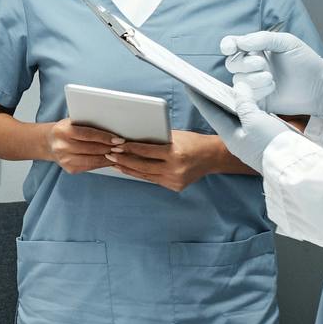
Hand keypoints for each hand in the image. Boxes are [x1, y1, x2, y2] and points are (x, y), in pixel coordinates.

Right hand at [44, 118, 125, 174]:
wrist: (48, 142)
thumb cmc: (65, 129)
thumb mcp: (72, 121)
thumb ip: (87, 123)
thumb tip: (112, 126)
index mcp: (63, 131)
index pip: (88, 135)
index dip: (105, 137)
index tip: (118, 139)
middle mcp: (62, 146)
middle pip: (92, 149)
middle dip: (110, 148)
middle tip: (123, 147)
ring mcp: (65, 160)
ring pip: (93, 160)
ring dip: (109, 158)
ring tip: (120, 154)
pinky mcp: (70, 169)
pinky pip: (90, 167)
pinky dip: (102, 163)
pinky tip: (110, 160)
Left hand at [104, 129, 218, 191]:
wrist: (212, 157)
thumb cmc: (192, 142)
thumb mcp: (175, 136)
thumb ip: (156, 139)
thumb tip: (132, 138)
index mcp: (175, 154)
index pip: (147, 151)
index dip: (130, 149)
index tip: (117, 146)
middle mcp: (175, 169)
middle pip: (142, 166)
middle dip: (124, 161)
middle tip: (110, 155)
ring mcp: (175, 180)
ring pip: (146, 175)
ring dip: (129, 169)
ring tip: (115, 164)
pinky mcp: (175, 187)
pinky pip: (153, 180)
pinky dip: (141, 174)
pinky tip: (130, 170)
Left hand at [191, 89, 294, 172]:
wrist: (295, 164)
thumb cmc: (272, 144)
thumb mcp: (256, 121)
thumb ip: (245, 103)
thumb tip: (238, 88)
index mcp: (230, 136)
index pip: (211, 112)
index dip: (199, 98)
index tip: (188, 86)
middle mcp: (237, 139)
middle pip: (222, 114)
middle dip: (213, 99)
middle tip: (204, 84)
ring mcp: (250, 140)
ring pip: (236, 117)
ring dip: (230, 103)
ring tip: (222, 89)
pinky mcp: (262, 139)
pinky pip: (249, 120)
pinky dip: (246, 109)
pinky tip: (247, 101)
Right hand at [221, 31, 322, 114]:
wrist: (318, 87)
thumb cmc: (305, 61)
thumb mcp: (287, 42)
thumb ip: (263, 38)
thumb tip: (241, 42)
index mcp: (256, 48)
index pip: (233, 45)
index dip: (228, 45)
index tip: (231, 48)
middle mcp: (251, 65)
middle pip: (231, 63)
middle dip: (244, 63)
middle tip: (262, 64)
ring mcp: (253, 83)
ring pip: (237, 80)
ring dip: (253, 78)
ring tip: (271, 78)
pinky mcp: (257, 99)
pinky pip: (245, 96)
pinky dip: (256, 91)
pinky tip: (271, 88)